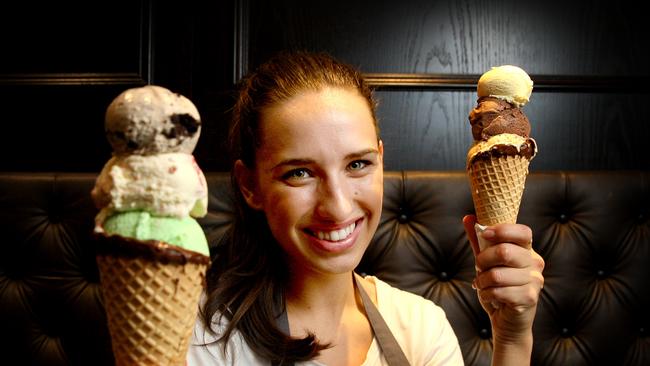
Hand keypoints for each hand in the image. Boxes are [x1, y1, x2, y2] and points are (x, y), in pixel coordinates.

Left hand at [463, 215, 544, 346]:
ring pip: (497, 274)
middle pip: (505, 251)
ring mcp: (535, 281)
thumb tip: (468, 217)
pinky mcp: (529, 298)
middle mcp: (535, 263)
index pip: (523, 231)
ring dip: (483, 281)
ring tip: (484, 285)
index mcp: (528, 250)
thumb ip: (479, 240)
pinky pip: (498, 291)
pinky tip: (489, 297)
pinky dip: (486, 294)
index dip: (502, 230)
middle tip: (479, 268)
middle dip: (483, 260)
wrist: (507, 321)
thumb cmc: (498, 288)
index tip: (484, 233)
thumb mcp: (487, 262)